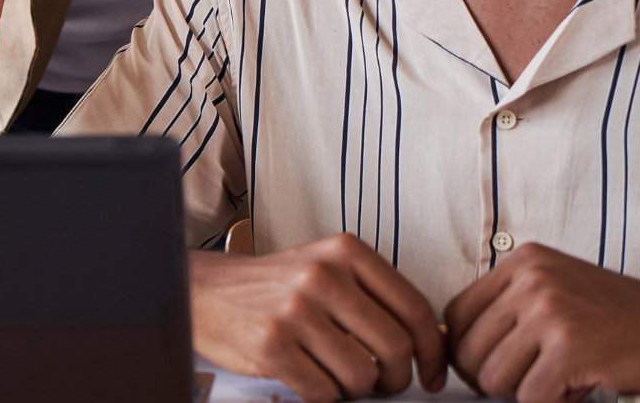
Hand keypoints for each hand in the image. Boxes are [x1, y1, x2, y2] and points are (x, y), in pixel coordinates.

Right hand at [189, 233, 446, 402]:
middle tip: (384, 384)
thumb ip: (373, 295)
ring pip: (361, 376)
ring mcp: (294, 310)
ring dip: (356, 390)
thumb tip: (429, 346)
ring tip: (337, 377)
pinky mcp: (271, 345)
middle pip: (395, 347)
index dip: (433, 352)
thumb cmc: (274, 286)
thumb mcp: (326, 267)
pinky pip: (323, 392)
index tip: (433, 373)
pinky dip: (323, 395)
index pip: (415, 308)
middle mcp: (321, 275)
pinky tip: (308, 377)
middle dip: (396, 378)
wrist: (206, 290)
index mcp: (344, 251)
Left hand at [445, 243, 639, 402]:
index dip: (463, 353)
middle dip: (491, 380)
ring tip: (559, 382)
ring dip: (523, 394)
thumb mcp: (557, 288)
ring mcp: (550, 311)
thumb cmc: (621, 316)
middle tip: (530, 383)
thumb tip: (453, 347)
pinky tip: (578, 390)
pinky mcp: (571, 348)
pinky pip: (530, 398)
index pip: (455, 316)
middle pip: (467, 350)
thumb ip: (510, 307)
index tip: (484, 371)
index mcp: (522, 261)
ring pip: (493, 378)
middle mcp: (531, 279)